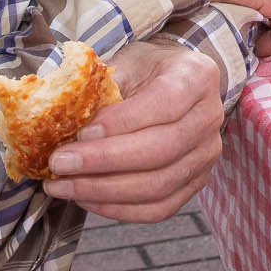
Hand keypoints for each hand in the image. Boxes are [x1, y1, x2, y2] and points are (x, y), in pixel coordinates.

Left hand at [42, 40, 225, 221]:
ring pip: (158, 185)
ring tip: (63, 185)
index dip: (122, 122)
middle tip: (60, 163)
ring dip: (104, 190)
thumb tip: (61, 118)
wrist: (175, 82)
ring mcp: (206, 155)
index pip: (164, 104)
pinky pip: (158, 209)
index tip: (81, 132)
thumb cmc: (147, 70)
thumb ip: (101, 87)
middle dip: (104, 161)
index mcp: (196, 77)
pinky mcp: (195, 183)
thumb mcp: (126, 62)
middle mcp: (209, 117)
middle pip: (162, 149)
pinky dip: (118, 209)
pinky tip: (86, 198)